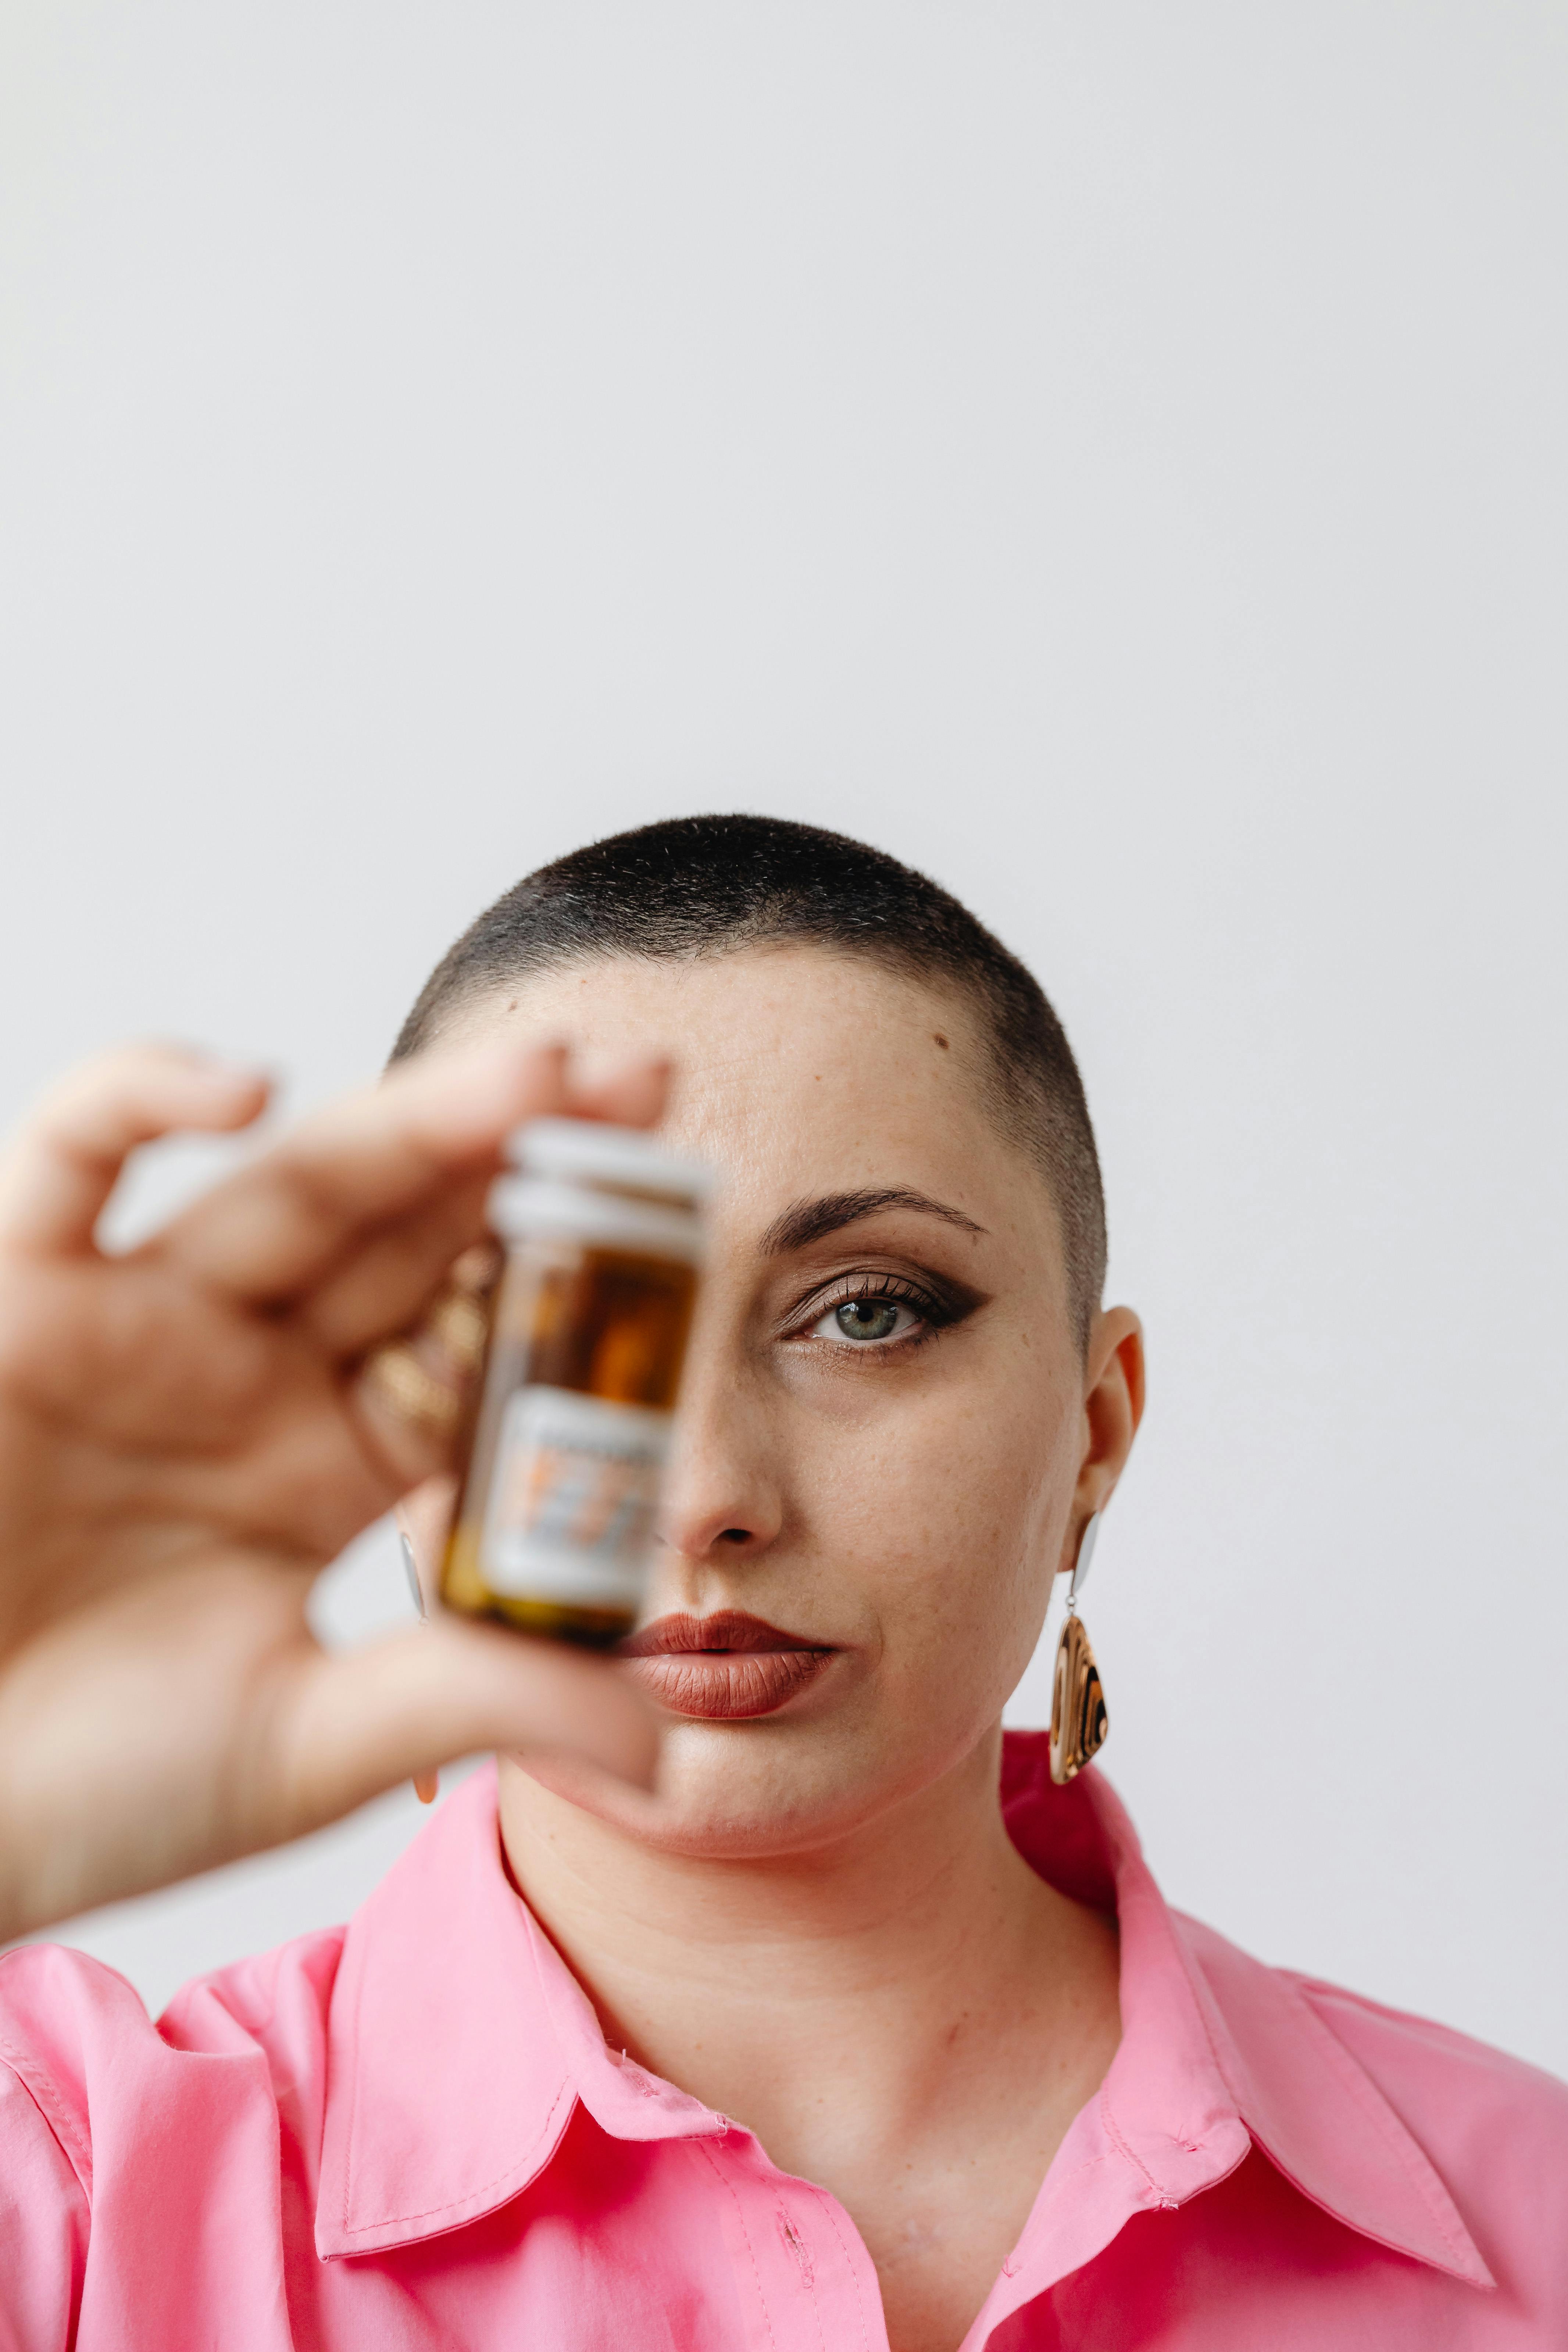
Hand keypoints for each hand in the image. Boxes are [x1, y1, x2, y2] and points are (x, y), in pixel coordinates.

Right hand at [0, 1039, 664, 1939]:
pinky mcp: (17, 1298)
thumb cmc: (76, 1799)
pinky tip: (245, 1086)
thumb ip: (469, 1702)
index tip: (690, 1216)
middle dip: (526, 1150)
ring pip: (294, 1183)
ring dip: (412, 1118)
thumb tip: (666, 1741)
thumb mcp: (302, 1750)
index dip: (576, 1279)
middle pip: (412, 1233)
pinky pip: (73, 1159)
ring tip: (538, 1071)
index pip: (477, 1343)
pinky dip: (140, 1099)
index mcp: (333, 1460)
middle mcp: (252, 1370)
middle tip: (641, 1081)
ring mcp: (140, 1325)